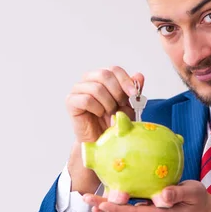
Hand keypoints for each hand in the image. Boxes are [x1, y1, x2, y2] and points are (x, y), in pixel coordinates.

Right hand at [64, 67, 143, 194]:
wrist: (101, 141)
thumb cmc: (112, 122)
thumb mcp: (128, 105)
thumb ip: (132, 90)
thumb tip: (139, 75)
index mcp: (102, 77)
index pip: (113, 69)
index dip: (125, 80)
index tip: (133, 94)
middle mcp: (88, 80)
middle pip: (104, 75)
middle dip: (117, 92)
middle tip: (121, 106)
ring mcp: (77, 89)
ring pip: (96, 88)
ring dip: (107, 103)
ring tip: (109, 114)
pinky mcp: (71, 101)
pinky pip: (86, 100)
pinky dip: (97, 109)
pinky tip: (98, 114)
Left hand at [83, 181, 210, 211]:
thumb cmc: (199, 201)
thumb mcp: (194, 193)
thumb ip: (179, 192)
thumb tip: (164, 194)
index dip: (117, 209)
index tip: (102, 205)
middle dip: (105, 207)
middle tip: (85, 198)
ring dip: (108, 207)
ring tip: (89, 200)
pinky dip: (117, 206)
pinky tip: (106, 200)